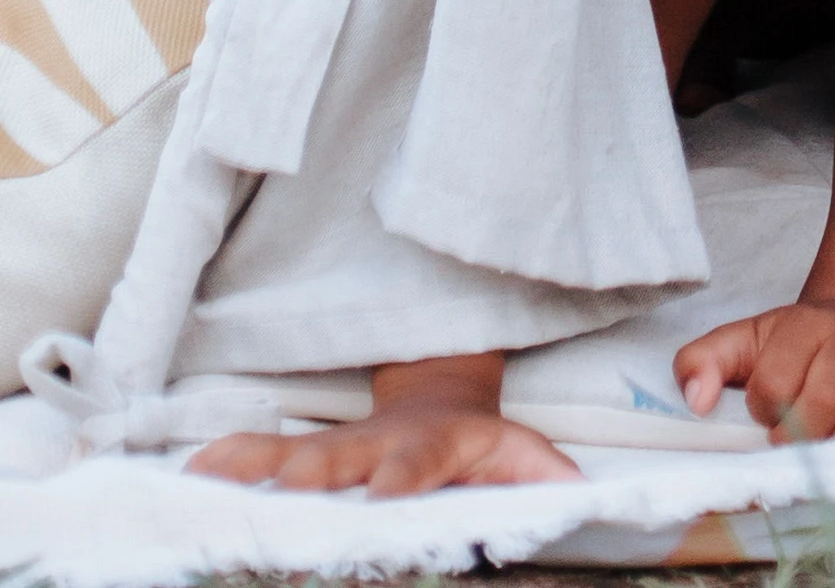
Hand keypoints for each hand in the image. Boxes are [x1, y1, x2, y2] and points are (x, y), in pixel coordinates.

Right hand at [189, 405, 576, 494]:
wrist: (442, 398)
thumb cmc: (480, 445)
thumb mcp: (520, 454)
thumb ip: (544, 477)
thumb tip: (579, 498)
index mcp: (431, 449)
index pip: (415, 465)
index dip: (399, 480)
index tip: (381, 495)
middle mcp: (376, 447)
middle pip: (340, 458)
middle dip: (312, 476)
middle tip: (284, 492)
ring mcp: (339, 448)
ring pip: (292, 454)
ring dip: (256, 468)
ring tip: (213, 479)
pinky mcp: (309, 455)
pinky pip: (261, 455)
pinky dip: (227, 462)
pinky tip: (192, 475)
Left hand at [675, 297, 834, 441]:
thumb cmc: (790, 345)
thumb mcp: (740, 343)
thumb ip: (702, 362)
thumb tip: (698, 401)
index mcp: (805, 327)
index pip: (776, 383)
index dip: (762, 410)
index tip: (764, 415)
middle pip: (823, 405)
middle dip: (796, 437)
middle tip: (788, 443)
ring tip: (821, 451)